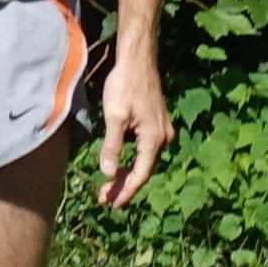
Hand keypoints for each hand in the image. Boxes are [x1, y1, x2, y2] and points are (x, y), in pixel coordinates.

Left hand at [93, 48, 169, 209]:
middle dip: (124, 186)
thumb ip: (112, 146)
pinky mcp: (157, 125)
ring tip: (108, 188)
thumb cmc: (124, 85)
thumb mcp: (114, 117)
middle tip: (104, 199)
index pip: (140, 175)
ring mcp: (162, 131)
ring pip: (144, 161)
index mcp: (154, 139)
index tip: (111, 205)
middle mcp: (164, 138)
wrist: (138, 62)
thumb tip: (108, 173)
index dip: (125, 192)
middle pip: (144, 171)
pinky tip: (119, 166)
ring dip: (127, 175)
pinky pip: (144, 151)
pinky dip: (132, 161)